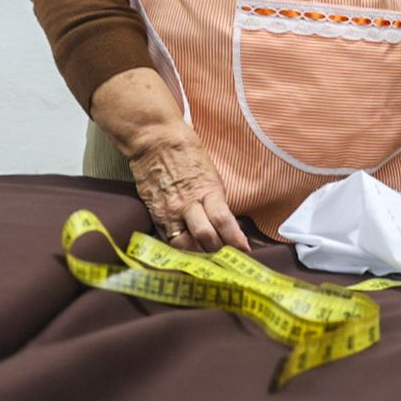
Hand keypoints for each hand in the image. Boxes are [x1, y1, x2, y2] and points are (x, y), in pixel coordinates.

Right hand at [128, 124, 249, 253]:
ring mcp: (169, 212)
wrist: (155, 141)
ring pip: (185, 246)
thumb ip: (216, 199)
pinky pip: (168, 240)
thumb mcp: (210, 173)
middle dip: (219, 252)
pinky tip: (188, 253)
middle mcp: (187, 204)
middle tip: (228, 259)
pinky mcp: (155, 215)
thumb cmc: (186, 152)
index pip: (223, 221)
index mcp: (207, 189)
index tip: (245, 250)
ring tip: (208, 259)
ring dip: (198, 255)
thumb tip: (225, 222)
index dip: (235, 239)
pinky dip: (180, 249)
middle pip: (206, 238)